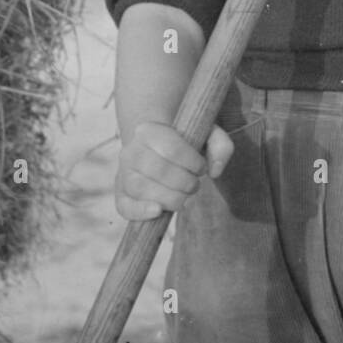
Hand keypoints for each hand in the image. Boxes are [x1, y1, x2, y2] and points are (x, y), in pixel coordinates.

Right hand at [115, 120, 233, 220]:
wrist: (158, 148)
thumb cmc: (186, 143)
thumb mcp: (208, 134)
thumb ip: (220, 146)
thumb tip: (214, 171)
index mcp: (149, 130)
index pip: (171, 148)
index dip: (192, 163)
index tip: (202, 168)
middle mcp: (131, 149)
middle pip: (157, 170)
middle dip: (184, 182)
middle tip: (195, 185)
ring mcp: (123, 172)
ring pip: (141, 188)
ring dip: (170, 198)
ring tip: (185, 198)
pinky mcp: (121, 192)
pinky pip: (124, 205)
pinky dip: (139, 212)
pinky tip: (158, 212)